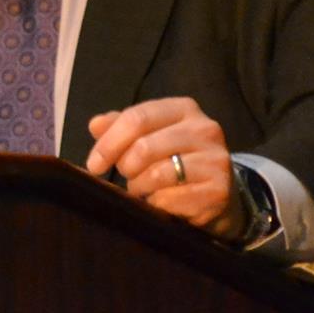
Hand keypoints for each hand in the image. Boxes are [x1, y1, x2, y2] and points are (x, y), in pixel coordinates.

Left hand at [86, 96, 244, 237]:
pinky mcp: (217, 190)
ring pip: (155, 175)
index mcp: (184, 108)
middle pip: (144, 147)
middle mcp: (204, 129)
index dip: (109, 142)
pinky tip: (160, 201)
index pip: (137, 117)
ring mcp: (214, 160)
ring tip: (143, 189)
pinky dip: (156, 204)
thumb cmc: (176, 159)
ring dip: (139, 187)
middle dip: (125, 166)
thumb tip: (95, 125)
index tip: (94, 164)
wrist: (219, 192)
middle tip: (125, 176)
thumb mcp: (151, 135)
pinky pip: (169, 200)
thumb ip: (122, 126)